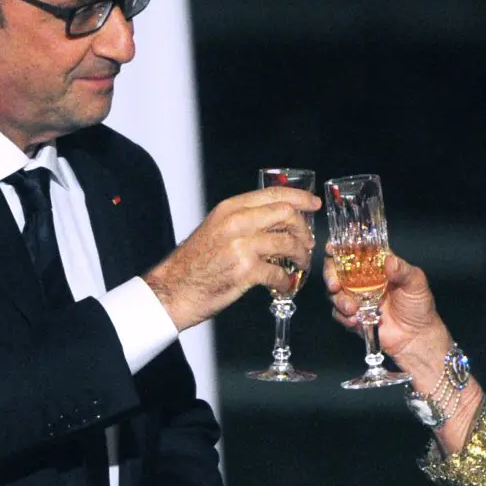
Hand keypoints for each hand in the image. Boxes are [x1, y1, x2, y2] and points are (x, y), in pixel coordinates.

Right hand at [145, 187, 319, 330]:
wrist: (172, 290)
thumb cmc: (193, 263)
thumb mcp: (215, 228)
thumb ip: (243, 221)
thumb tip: (275, 221)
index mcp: (230, 208)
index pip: (273, 194)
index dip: (299, 197)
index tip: (313, 204)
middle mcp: (237, 222)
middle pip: (286, 215)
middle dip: (303, 229)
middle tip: (307, 242)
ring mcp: (241, 246)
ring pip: (288, 244)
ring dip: (300, 256)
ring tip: (300, 265)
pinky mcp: (245, 271)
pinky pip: (279, 274)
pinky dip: (286, 281)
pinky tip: (283, 286)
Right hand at [324, 247, 445, 361]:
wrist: (416, 336)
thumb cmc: (418, 305)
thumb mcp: (416, 282)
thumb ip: (403, 270)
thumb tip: (389, 260)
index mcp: (376, 265)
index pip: (354, 250)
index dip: (340, 247)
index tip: (332, 248)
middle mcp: (362, 279)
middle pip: (336, 269)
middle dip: (330, 275)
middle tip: (334, 285)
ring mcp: (356, 297)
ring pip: (335, 293)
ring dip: (339, 300)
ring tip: (353, 309)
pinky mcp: (353, 315)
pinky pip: (338, 313)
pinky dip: (343, 316)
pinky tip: (355, 320)